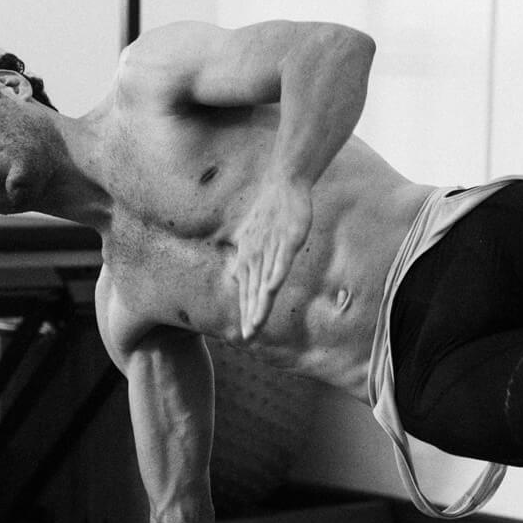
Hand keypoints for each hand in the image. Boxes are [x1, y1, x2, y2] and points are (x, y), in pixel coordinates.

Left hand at [233, 179, 313, 339]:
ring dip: (259, 303)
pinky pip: (280, 260)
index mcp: (249, 257)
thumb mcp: (255, 236)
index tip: (245, 335)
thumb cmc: (270, 210)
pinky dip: (275, 274)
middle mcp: (256, 255)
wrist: (282, 184)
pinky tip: (271, 289)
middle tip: (247, 338)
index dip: (246, 312)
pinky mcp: (287, 239)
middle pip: (253, 291)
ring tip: (255, 323)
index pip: (247, 290)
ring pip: (264, 281)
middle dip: (250, 315)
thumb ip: (250, 257)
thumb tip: (236, 273)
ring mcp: (271, 248)